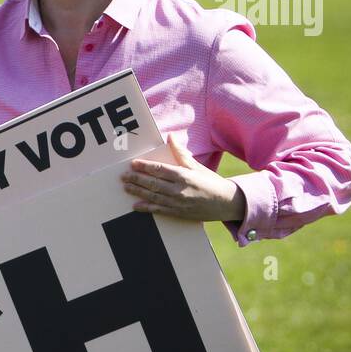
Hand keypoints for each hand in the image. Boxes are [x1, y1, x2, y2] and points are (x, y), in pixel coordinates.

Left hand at [120, 132, 245, 223]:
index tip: (133, 164)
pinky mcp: (178, 213)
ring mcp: (177, 203)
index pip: (159, 169)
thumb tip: (171, 137)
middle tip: (123, 176)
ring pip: (153, 196)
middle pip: (152, 183)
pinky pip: (159, 210)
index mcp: (183, 175)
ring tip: (126, 187)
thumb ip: (181, 153)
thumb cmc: (210, 182)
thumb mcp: (196, 166)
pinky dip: (146, 207)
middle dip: (136, 179)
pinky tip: (135, 205)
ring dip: (138, 191)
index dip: (144, 166)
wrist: (226, 203)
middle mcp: (179, 189)